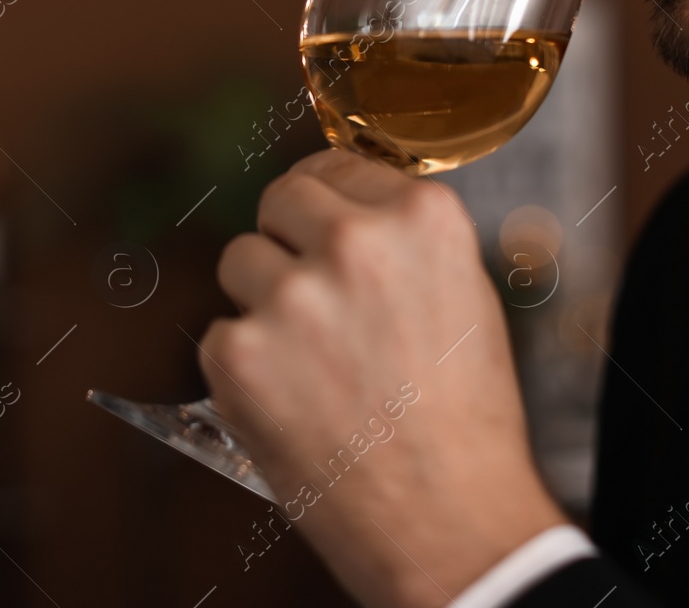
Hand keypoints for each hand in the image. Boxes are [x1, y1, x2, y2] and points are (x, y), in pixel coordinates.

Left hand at [200, 148, 566, 606]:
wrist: (450, 522)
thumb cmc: (466, 422)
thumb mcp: (465, 298)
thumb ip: (404, 242)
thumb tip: (345, 209)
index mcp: (422, 217)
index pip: (339, 166)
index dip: (328, 202)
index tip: (323, 227)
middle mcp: (356, 241)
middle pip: (279, 199)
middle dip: (286, 239)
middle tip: (310, 296)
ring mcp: (292, 296)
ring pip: (240, 262)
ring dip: (262, 303)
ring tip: (313, 365)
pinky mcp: (240, 354)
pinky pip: (221, 336)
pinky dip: (245, 370)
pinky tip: (296, 407)